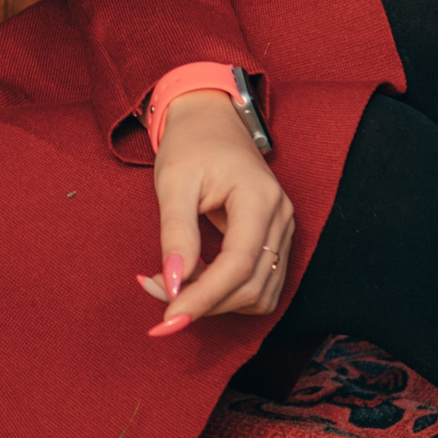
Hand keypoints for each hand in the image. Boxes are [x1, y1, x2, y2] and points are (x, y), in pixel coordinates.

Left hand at [132, 89, 293, 333]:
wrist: (211, 119)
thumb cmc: (190, 144)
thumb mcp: (173, 182)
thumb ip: (176, 233)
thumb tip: (174, 284)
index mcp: (259, 198)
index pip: (239, 265)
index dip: (204, 297)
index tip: (168, 318)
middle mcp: (280, 218)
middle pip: (250, 286)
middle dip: (203, 301)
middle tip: (155, 295)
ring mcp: (282, 231)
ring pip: (257, 294)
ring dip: (213, 301)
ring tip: (169, 285)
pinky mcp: (273, 240)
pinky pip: (256, 284)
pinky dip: (224, 293)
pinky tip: (192, 279)